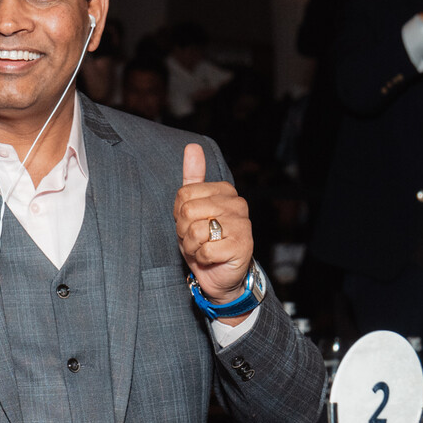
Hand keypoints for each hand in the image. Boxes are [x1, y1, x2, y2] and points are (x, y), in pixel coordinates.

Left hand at [174, 143, 253, 310]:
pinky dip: (202, 258)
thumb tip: (192, 146)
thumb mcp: (192, 208)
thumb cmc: (205, 241)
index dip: (179, 214)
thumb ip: (193, 178)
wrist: (221, 275)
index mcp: (225, 191)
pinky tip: (211, 259)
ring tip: (203, 249)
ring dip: (192, 246)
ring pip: (195, 230)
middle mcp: (237, 204)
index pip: (184, 194)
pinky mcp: (242, 246)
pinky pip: (205, 249)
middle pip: (188, 210)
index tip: (190, 224)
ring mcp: (242, 225)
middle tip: (196, 240)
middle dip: (184, 231)